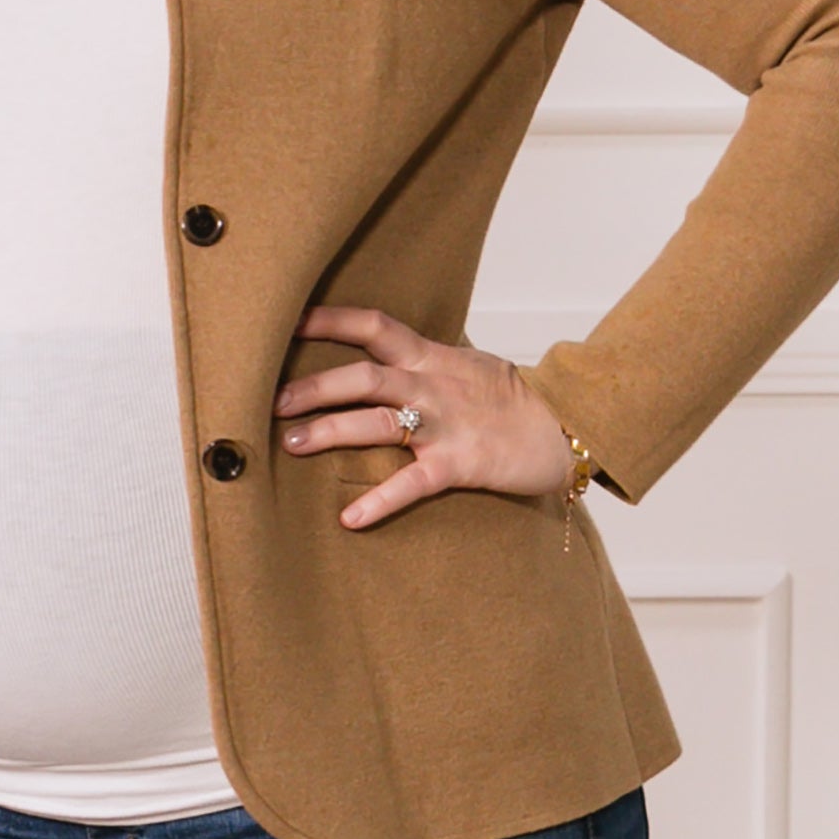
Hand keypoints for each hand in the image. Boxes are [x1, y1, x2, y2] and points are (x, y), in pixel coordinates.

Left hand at [273, 302, 573, 530]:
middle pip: (365, 377)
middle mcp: (433, 386)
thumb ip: (418, 360)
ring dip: (331, 432)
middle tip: (272, 401)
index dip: (331, 320)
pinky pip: (414, 482)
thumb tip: (373, 354)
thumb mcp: (463, 365)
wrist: (566, 428)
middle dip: (315, 387)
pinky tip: (350, 518)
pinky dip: (381, 501)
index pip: (375, 327)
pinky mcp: (460, 463)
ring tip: (290, 444)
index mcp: (431, 358)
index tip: (287, 321)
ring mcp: (445, 425)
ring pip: (379, 422)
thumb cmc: (507, 400)